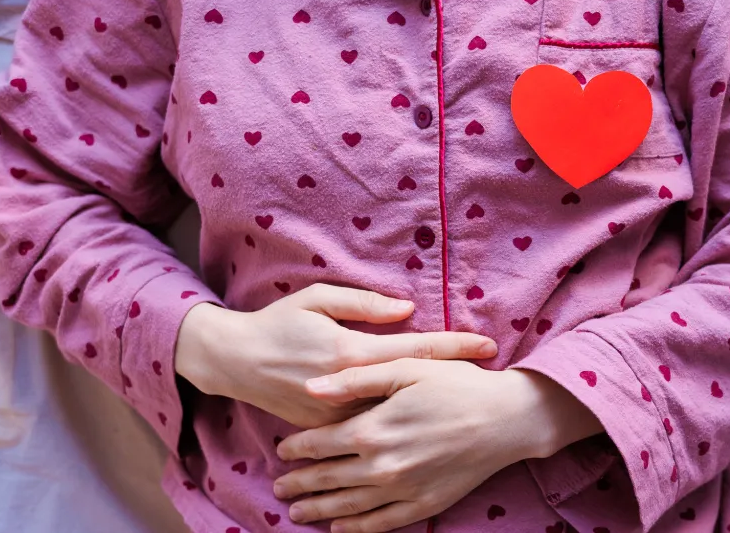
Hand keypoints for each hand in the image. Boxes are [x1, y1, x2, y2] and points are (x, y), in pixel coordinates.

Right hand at [174, 284, 496, 428]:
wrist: (235, 363)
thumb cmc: (278, 323)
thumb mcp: (317, 300)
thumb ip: (364, 305)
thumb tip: (408, 309)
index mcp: (351, 353)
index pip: (416, 350)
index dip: (455, 347)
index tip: (489, 346)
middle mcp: (350, 390)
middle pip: (415, 386)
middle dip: (455, 380)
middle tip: (494, 377)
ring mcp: (339, 416)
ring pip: (396, 412)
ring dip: (432, 405)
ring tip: (471, 399)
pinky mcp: (328, 430)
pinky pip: (370, 424)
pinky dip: (399, 419)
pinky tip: (426, 417)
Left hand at [272, 359, 602, 532]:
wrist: (507, 419)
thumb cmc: (458, 386)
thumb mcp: (407, 368)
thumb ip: (356, 379)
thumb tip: (311, 387)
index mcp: (373, 429)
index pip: (320, 444)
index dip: (297, 448)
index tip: (282, 450)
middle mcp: (382, 465)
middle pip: (328, 478)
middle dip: (300, 483)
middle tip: (279, 487)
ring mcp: (402, 489)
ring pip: (348, 505)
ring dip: (319, 508)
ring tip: (296, 512)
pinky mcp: (424, 505)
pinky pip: (381, 523)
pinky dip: (356, 528)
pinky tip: (340, 528)